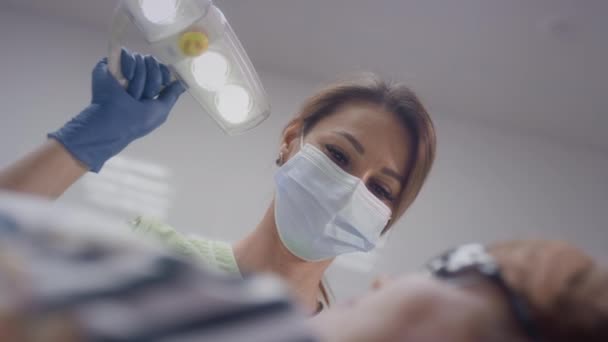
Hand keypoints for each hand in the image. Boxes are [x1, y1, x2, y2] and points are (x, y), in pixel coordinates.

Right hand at [49, 49, 185, 171]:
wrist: (113, 121)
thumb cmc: (136, 121)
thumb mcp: (161, 111)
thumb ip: (172, 95)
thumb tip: (183, 83)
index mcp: (148, 86)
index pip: (160, 68)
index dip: (164, 72)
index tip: (165, 82)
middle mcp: (136, 76)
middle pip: (152, 62)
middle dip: (152, 79)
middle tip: (144, 95)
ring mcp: (123, 69)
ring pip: (140, 59)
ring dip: (139, 79)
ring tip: (131, 94)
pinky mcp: (110, 64)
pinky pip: (125, 53)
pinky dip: (128, 65)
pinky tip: (126, 78)